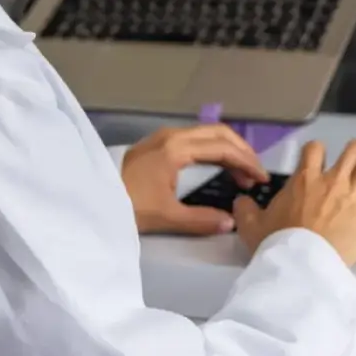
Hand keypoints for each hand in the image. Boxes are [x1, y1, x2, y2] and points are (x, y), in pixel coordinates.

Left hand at [121, 125, 268, 235]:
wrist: (94, 197)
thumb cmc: (129, 205)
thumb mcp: (166, 216)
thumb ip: (202, 220)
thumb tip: (231, 222)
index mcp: (177, 148)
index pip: (222, 148)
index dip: (246, 162)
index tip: (261, 179)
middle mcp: (173, 135)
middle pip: (218, 133)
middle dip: (241, 151)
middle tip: (255, 174)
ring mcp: (164, 136)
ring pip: (207, 133)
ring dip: (228, 149)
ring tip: (241, 173)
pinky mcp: (158, 143)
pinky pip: (195, 138)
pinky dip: (213, 149)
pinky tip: (218, 166)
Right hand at [232, 140, 355, 266]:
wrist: (303, 267)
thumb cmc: (280, 246)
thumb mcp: (253, 228)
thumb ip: (245, 211)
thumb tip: (239, 202)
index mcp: (305, 180)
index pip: (314, 149)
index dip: (317, 151)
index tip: (318, 159)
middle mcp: (332, 181)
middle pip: (351, 150)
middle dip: (354, 151)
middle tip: (352, 160)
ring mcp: (354, 195)